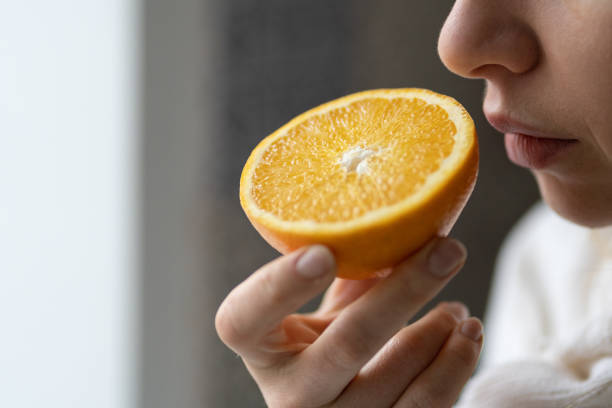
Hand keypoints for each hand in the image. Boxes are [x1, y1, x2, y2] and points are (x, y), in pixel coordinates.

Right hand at [215, 238, 482, 406]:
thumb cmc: (326, 348)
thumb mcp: (321, 314)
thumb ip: (344, 275)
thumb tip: (401, 216)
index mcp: (260, 349)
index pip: (243, 320)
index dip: (279, 286)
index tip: (323, 251)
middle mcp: (290, 394)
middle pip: (348, 341)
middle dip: (405, 290)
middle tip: (448, 250)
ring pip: (396, 376)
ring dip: (440, 332)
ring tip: (459, 308)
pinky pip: (425, 407)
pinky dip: (455, 365)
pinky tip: (466, 336)